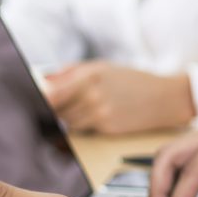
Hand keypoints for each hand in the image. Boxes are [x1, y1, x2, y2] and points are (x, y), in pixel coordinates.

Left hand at [43, 61, 195, 134]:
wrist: (163, 98)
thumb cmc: (131, 80)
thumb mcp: (102, 67)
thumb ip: (71, 72)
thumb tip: (43, 80)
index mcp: (89, 75)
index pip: (51, 93)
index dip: (40, 99)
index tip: (34, 100)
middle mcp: (92, 95)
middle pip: (57, 109)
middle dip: (55, 108)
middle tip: (56, 105)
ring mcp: (99, 113)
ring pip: (69, 121)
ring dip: (69, 117)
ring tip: (83, 108)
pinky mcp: (106, 128)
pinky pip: (83, 130)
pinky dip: (83, 125)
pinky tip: (94, 117)